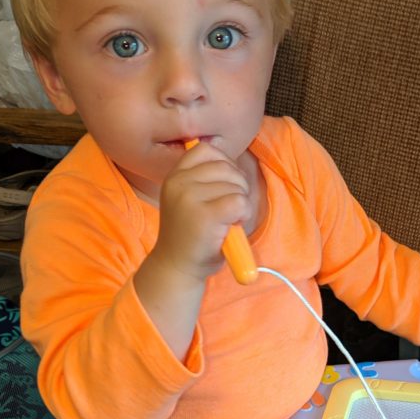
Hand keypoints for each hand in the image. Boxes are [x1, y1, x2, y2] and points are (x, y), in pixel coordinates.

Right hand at [154, 141, 252, 283]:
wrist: (177, 268)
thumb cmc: (191, 236)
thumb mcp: (189, 199)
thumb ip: (204, 180)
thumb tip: (234, 166)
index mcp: (174, 176)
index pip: (206, 149)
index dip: (224, 165)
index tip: (223, 187)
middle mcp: (178, 182)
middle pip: (226, 166)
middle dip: (237, 185)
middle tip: (229, 210)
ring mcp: (189, 197)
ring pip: (235, 184)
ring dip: (241, 202)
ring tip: (227, 220)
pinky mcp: (205, 215)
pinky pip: (240, 201)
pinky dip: (244, 213)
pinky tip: (232, 226)